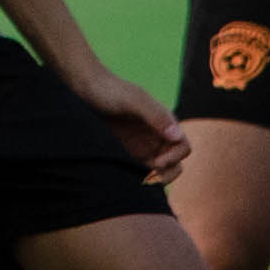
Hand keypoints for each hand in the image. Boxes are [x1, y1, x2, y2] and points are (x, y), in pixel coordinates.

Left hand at [63, 57, 190, 182]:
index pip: (183, 147)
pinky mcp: (129, 149)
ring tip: (142, 181)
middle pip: (176, 160)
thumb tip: (176, 136)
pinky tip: (131, 178)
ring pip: (161, 167)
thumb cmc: (110, 90)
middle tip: (151, 178)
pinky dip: (142, 175)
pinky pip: (143, 167)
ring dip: (157, 177)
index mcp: (165, 122)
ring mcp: (144, 143)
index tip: (157, 163)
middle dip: (169, 172)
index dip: (175, 157)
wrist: (86, 88)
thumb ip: (155, 116)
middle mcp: (158, 134)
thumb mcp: (133, 101)